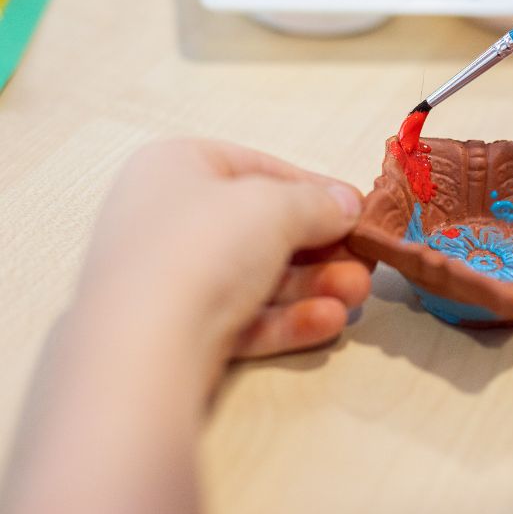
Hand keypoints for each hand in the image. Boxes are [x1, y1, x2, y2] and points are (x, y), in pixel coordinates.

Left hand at [76, 139, 370, 389]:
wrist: (143, 345)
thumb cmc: (204, 246)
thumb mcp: (275, 206)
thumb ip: (317, 203)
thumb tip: (346, 206)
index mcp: (176, 168)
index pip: (257, 169)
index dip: (313, 188)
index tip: (358, 209)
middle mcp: (167, 219)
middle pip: (262, 229)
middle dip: (322, 247)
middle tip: (367, 260)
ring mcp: (170, 280)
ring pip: (257, 278)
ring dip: (315, 284)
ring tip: (359, 294)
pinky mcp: (178, 334)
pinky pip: (243, 318)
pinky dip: (288, 319)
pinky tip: (331, 321)